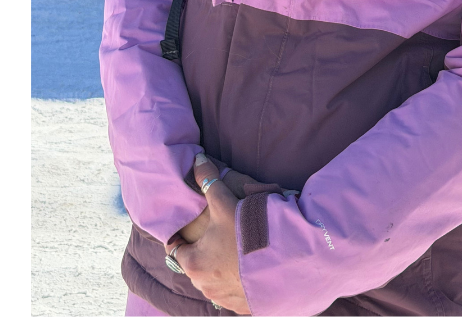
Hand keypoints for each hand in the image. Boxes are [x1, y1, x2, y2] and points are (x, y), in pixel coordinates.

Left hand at [167, 158, 252, 313]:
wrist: (286, 258)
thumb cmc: (248, 231)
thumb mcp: (225, 202)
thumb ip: (208, 181)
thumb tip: (197, 159)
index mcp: (193, 263)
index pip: (176, 249)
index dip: (182, 236)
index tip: (193, 226)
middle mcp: (204, 286)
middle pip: (195, 264)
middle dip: (203, 250)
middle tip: (218, 234)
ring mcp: (223, 298)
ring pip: (213, 280)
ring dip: (219, 267)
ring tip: (235, 249)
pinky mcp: (242, 306)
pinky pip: (232, 292)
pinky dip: (236, 280)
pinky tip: (248, 266)